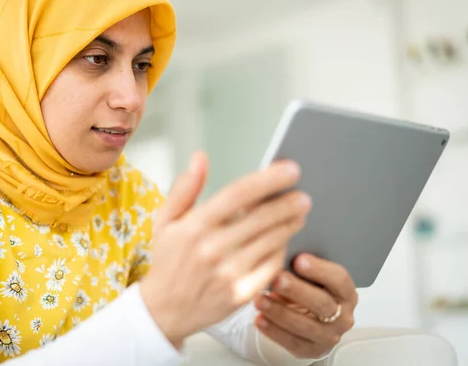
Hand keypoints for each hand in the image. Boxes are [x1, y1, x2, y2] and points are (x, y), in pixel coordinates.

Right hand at [140, 152, 311, 347]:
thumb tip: (199, 158)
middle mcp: (212, 248)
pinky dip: (281, 250)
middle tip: (303, 194)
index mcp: (194, 226)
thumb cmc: (168, 261)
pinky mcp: (240, 293)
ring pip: (271, 241)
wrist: (164, 310)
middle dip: (288, 203)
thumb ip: (185, 188)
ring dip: (290, 224)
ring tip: (299, 213)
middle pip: (262, 217)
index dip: (268, 179)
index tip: (289, 170)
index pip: (238, 194)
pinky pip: (271, 266)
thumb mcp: (165, 220)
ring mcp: (227, 273)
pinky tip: (284, 240)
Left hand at [253, 254, 357, 358]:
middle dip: (297, 290)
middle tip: (277, 278)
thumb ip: (301, 266)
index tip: (298, 259)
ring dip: (280, 312)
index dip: (319, 269)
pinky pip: (292, 342)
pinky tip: (259, 319)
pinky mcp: (312, 350)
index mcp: (346, 292)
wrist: (306, 316)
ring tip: (259, 299)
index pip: (338, 279)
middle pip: (322, 303)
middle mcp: (342, 316)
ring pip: (305, 326)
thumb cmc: (307, 289)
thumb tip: (283, 251)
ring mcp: (329, 335)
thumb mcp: (309, 276)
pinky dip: (274, 331)